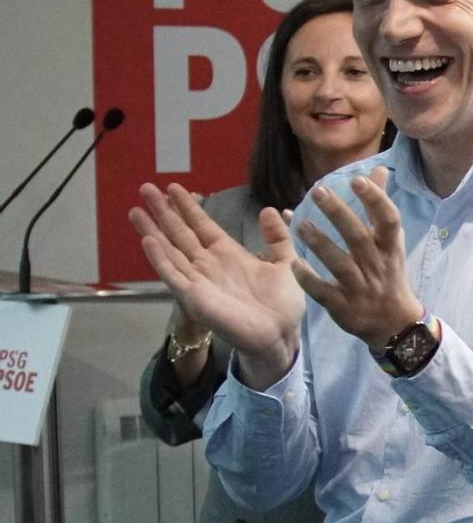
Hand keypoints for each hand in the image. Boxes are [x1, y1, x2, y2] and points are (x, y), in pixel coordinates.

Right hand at [130, 183, 304, 387]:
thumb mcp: (286, 262)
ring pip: (170, 250)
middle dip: (163, 211)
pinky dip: (159, 258)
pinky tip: (148, 240)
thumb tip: (270, 209)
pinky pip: (172, 274)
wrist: (280, 334)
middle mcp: (208, 264)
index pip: (202, 225)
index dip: (188, 207)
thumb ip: (278, 237)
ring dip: (152, 230)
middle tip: (145, 188)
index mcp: (228, 254)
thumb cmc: (284, 303)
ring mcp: (198, 280)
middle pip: (180, 233)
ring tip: (136, 210)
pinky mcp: (194, 297)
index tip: (174, 188)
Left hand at [288, 170, 425, 348]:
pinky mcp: (344, 306)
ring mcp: (360, 287)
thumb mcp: (390, 242)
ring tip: (300, 225)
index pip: (388, 220)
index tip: (356, 180)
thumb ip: (379, 207)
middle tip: (318, 191)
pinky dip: (309, 279)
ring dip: (320, 244)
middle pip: (358, 237)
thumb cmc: (388, 274)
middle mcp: (376, 265)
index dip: (375, 199)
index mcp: (389, 247)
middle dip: (339, 213)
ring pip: (340, 264)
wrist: (394, 323)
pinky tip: (293, 265)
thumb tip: (379, 170)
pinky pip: (324, 292)